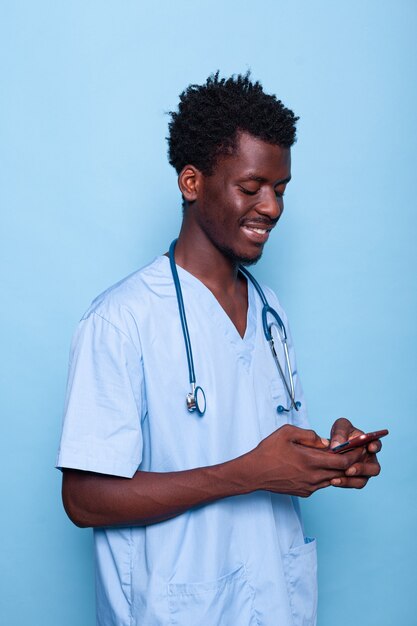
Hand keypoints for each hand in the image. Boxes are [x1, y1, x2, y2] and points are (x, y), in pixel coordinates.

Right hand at [249, 424, 366, 497]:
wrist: (254, 473)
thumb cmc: (268, 451)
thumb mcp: (286, 432)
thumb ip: (309, 435)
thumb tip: (326, 442)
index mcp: (311, 461)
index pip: (343, 461)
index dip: (354, 454)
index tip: (359, 447)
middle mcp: (313, 477)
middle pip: (342, 472)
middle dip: (351, 461)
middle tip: (356, 452)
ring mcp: (310, 487)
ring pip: (333, 478)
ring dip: (338, 469)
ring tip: (339, 458)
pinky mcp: (305, 492)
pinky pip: (321, 483)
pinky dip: (325, 474)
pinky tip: (320, 466)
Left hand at [329, 417, 381, 488]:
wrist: (331, 448)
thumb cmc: (340, 435)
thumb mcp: (340, 427)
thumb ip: (340, 433)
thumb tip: (336, 446)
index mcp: (369, 444)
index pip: (377, 445)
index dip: (375, 447)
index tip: (370, 447)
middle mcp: (369, 459)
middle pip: (374, 468)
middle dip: (362, 469)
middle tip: (349, 469)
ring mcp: (363, 471)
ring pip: (363, 480)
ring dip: (351, 480)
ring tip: (337, 478)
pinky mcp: (354, 479)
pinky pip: (352, 484)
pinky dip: (343, 483)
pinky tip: (333, 481)